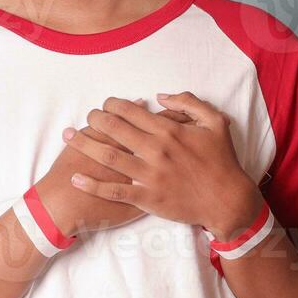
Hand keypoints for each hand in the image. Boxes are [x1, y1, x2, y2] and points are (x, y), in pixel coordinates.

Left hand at [62, 92, 262, 239]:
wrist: (228, 201)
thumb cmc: (222, 161)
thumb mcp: (215, 122)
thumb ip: (189, 103)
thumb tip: (160, 97)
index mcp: (169, 131)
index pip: (131, 111)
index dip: (113, 105)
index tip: (105, 105)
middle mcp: (156, 150)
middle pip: (115, 129)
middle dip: (95, 119)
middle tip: (88, 117)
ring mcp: (150, 175)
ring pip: (109, 157)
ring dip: (85, 145)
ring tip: (69, 136)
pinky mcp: (147, 198)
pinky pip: (114, 191)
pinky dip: (93, 184)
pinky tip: (76, 178)